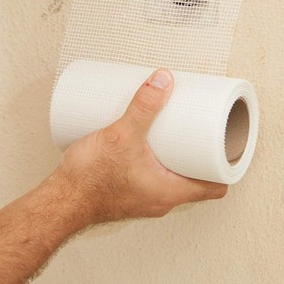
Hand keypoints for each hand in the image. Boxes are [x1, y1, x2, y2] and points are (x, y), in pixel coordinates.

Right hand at [50, 68, 227, 225]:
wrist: (57, 203)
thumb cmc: (89, 182)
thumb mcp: (122, 135)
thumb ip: (143, 107)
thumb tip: (163, 80)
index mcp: (170, 192)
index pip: (215, 186)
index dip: (226, 164)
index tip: (226, 141)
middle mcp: (160, 200)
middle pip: (195, 178)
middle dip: (200, 153)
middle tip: (200, 127)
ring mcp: (143, 198)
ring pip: (172, 177)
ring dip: (177, 156)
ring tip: (174, 128)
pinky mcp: (126, 192)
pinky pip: (151, 176)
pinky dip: (155, 160)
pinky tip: (144, 141)